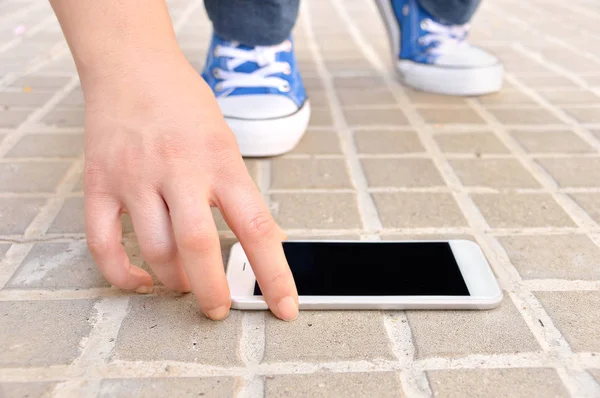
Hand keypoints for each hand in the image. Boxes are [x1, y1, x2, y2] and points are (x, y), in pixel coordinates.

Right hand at [82, 55, 297, 320]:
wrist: (132, 65)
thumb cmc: (185, 104)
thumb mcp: (227, 142)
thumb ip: (241, 192)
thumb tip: (265, 237)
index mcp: (221, 161)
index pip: (257, 228)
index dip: (274, 275)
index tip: (284, 307)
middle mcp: (179, 170)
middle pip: (198, 247)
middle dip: (212, 292)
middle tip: (218, 308)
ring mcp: (136, 177)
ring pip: (155, 250)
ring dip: (174, 281)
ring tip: (184, 283)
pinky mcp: (101, 183)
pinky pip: (103, 243)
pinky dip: (121, 274)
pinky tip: (139, 281)